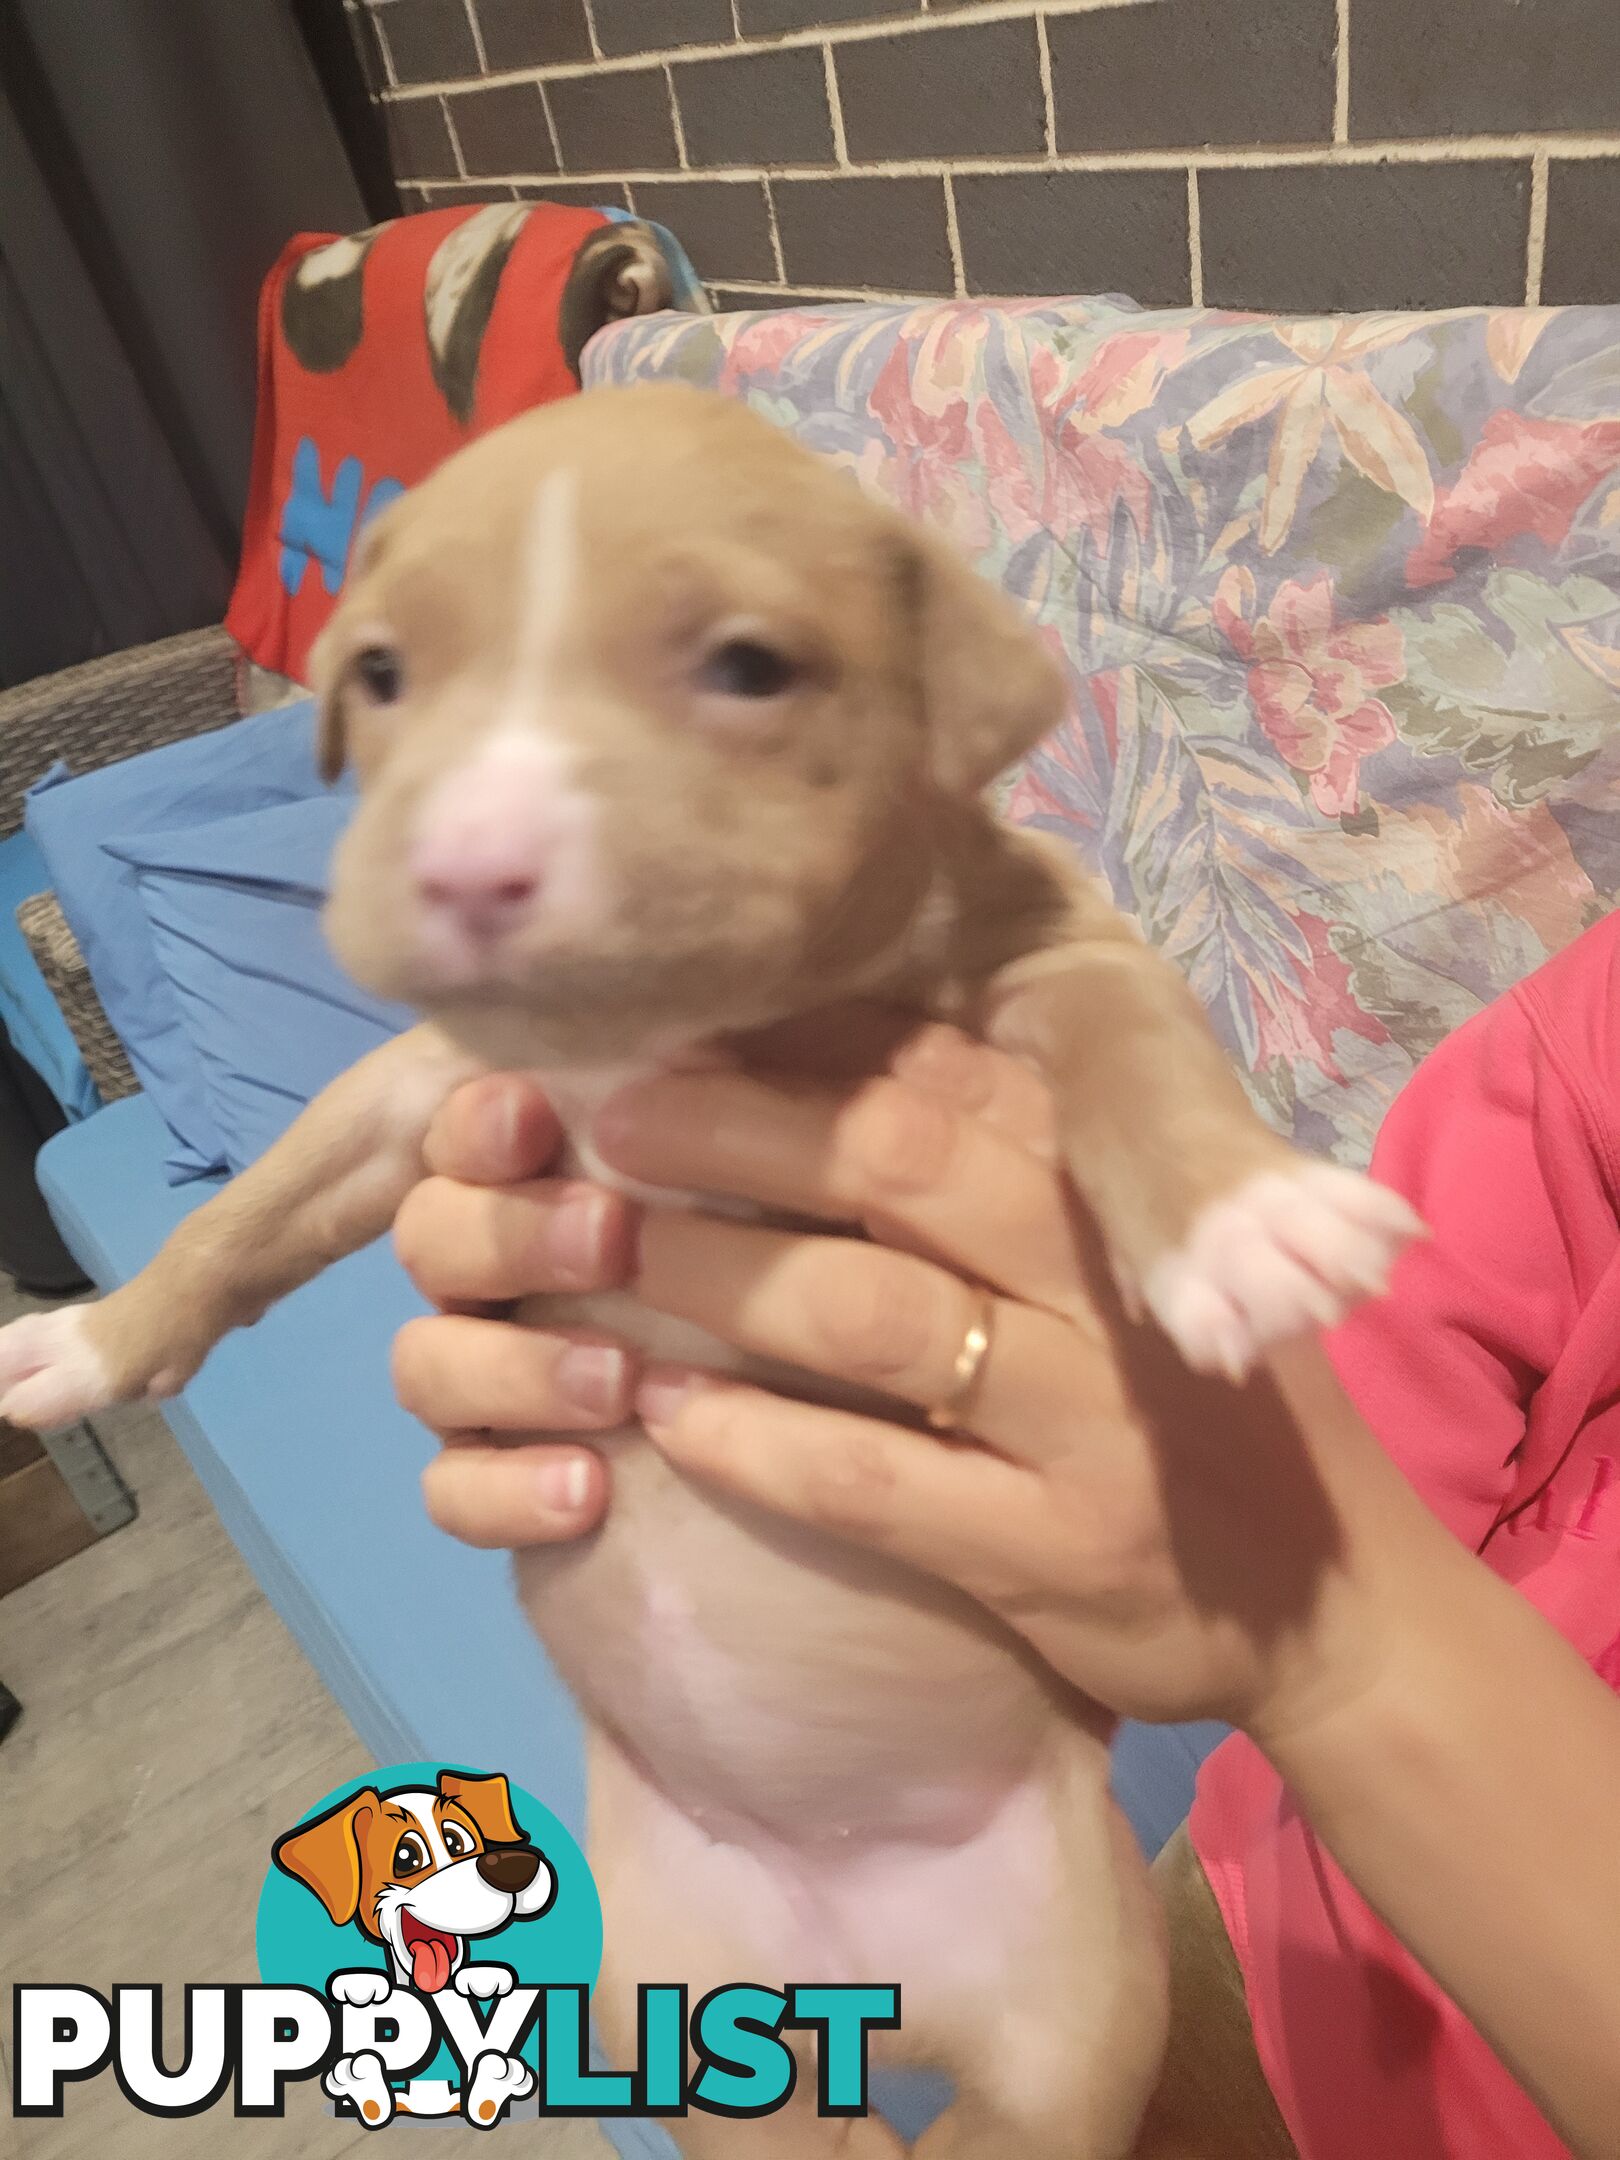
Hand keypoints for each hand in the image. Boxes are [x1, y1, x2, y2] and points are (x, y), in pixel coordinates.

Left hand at [394, 1022, 1411, 1740]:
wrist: (1337, 1602)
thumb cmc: (1205, 1399)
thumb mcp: (1145, 1254)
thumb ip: (1026, 1165)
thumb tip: (850, 1059)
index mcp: (1123, 1189)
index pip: (947, 1072)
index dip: (801, 1039)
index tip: (686, 1024)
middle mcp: (1107, 1283)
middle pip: (892, 1160)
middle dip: (732, 1125)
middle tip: (611, 1119)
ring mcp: (1084, 1421)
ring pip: (867, 1312)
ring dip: (716, 1271)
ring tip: (606, 1251)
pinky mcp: (1050, 1552)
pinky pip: (867, 1481)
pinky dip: (751, 1441)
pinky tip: (664, 1413)